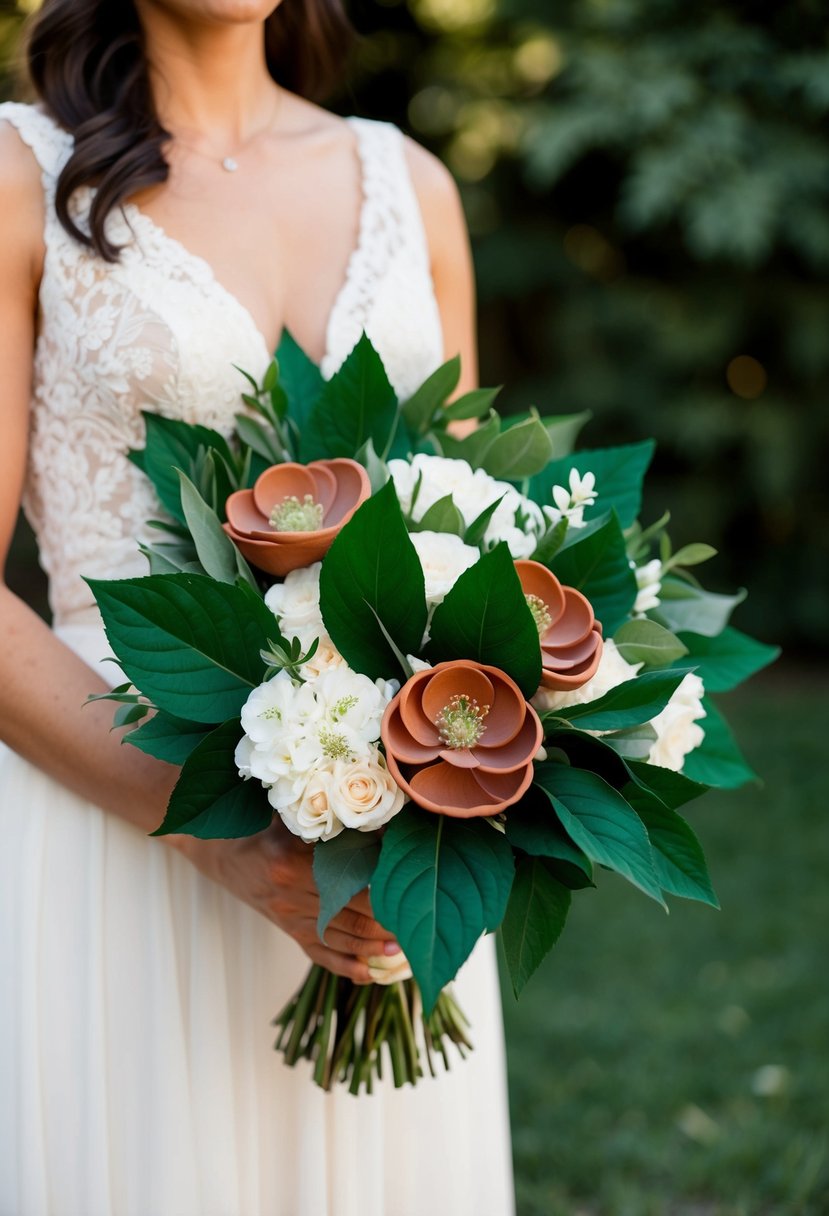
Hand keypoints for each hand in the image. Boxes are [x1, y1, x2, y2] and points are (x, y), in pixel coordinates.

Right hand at [169, 819, 398, 983]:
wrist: (217, 850)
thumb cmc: (257, 823)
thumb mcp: (288, 813)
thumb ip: (330, 816)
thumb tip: (383, 816)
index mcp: (292, 860)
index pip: (348, 877)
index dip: (381, 883)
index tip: (411, 882)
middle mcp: (290, 892)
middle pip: (349, 911)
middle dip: (386, 921)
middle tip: (418, 922)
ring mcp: (288, 916)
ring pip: (338, 937)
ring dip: (372, 948)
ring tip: (404, 952)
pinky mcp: (287, 930)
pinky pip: (319, 954)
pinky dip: (346, 966)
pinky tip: (372, 973)